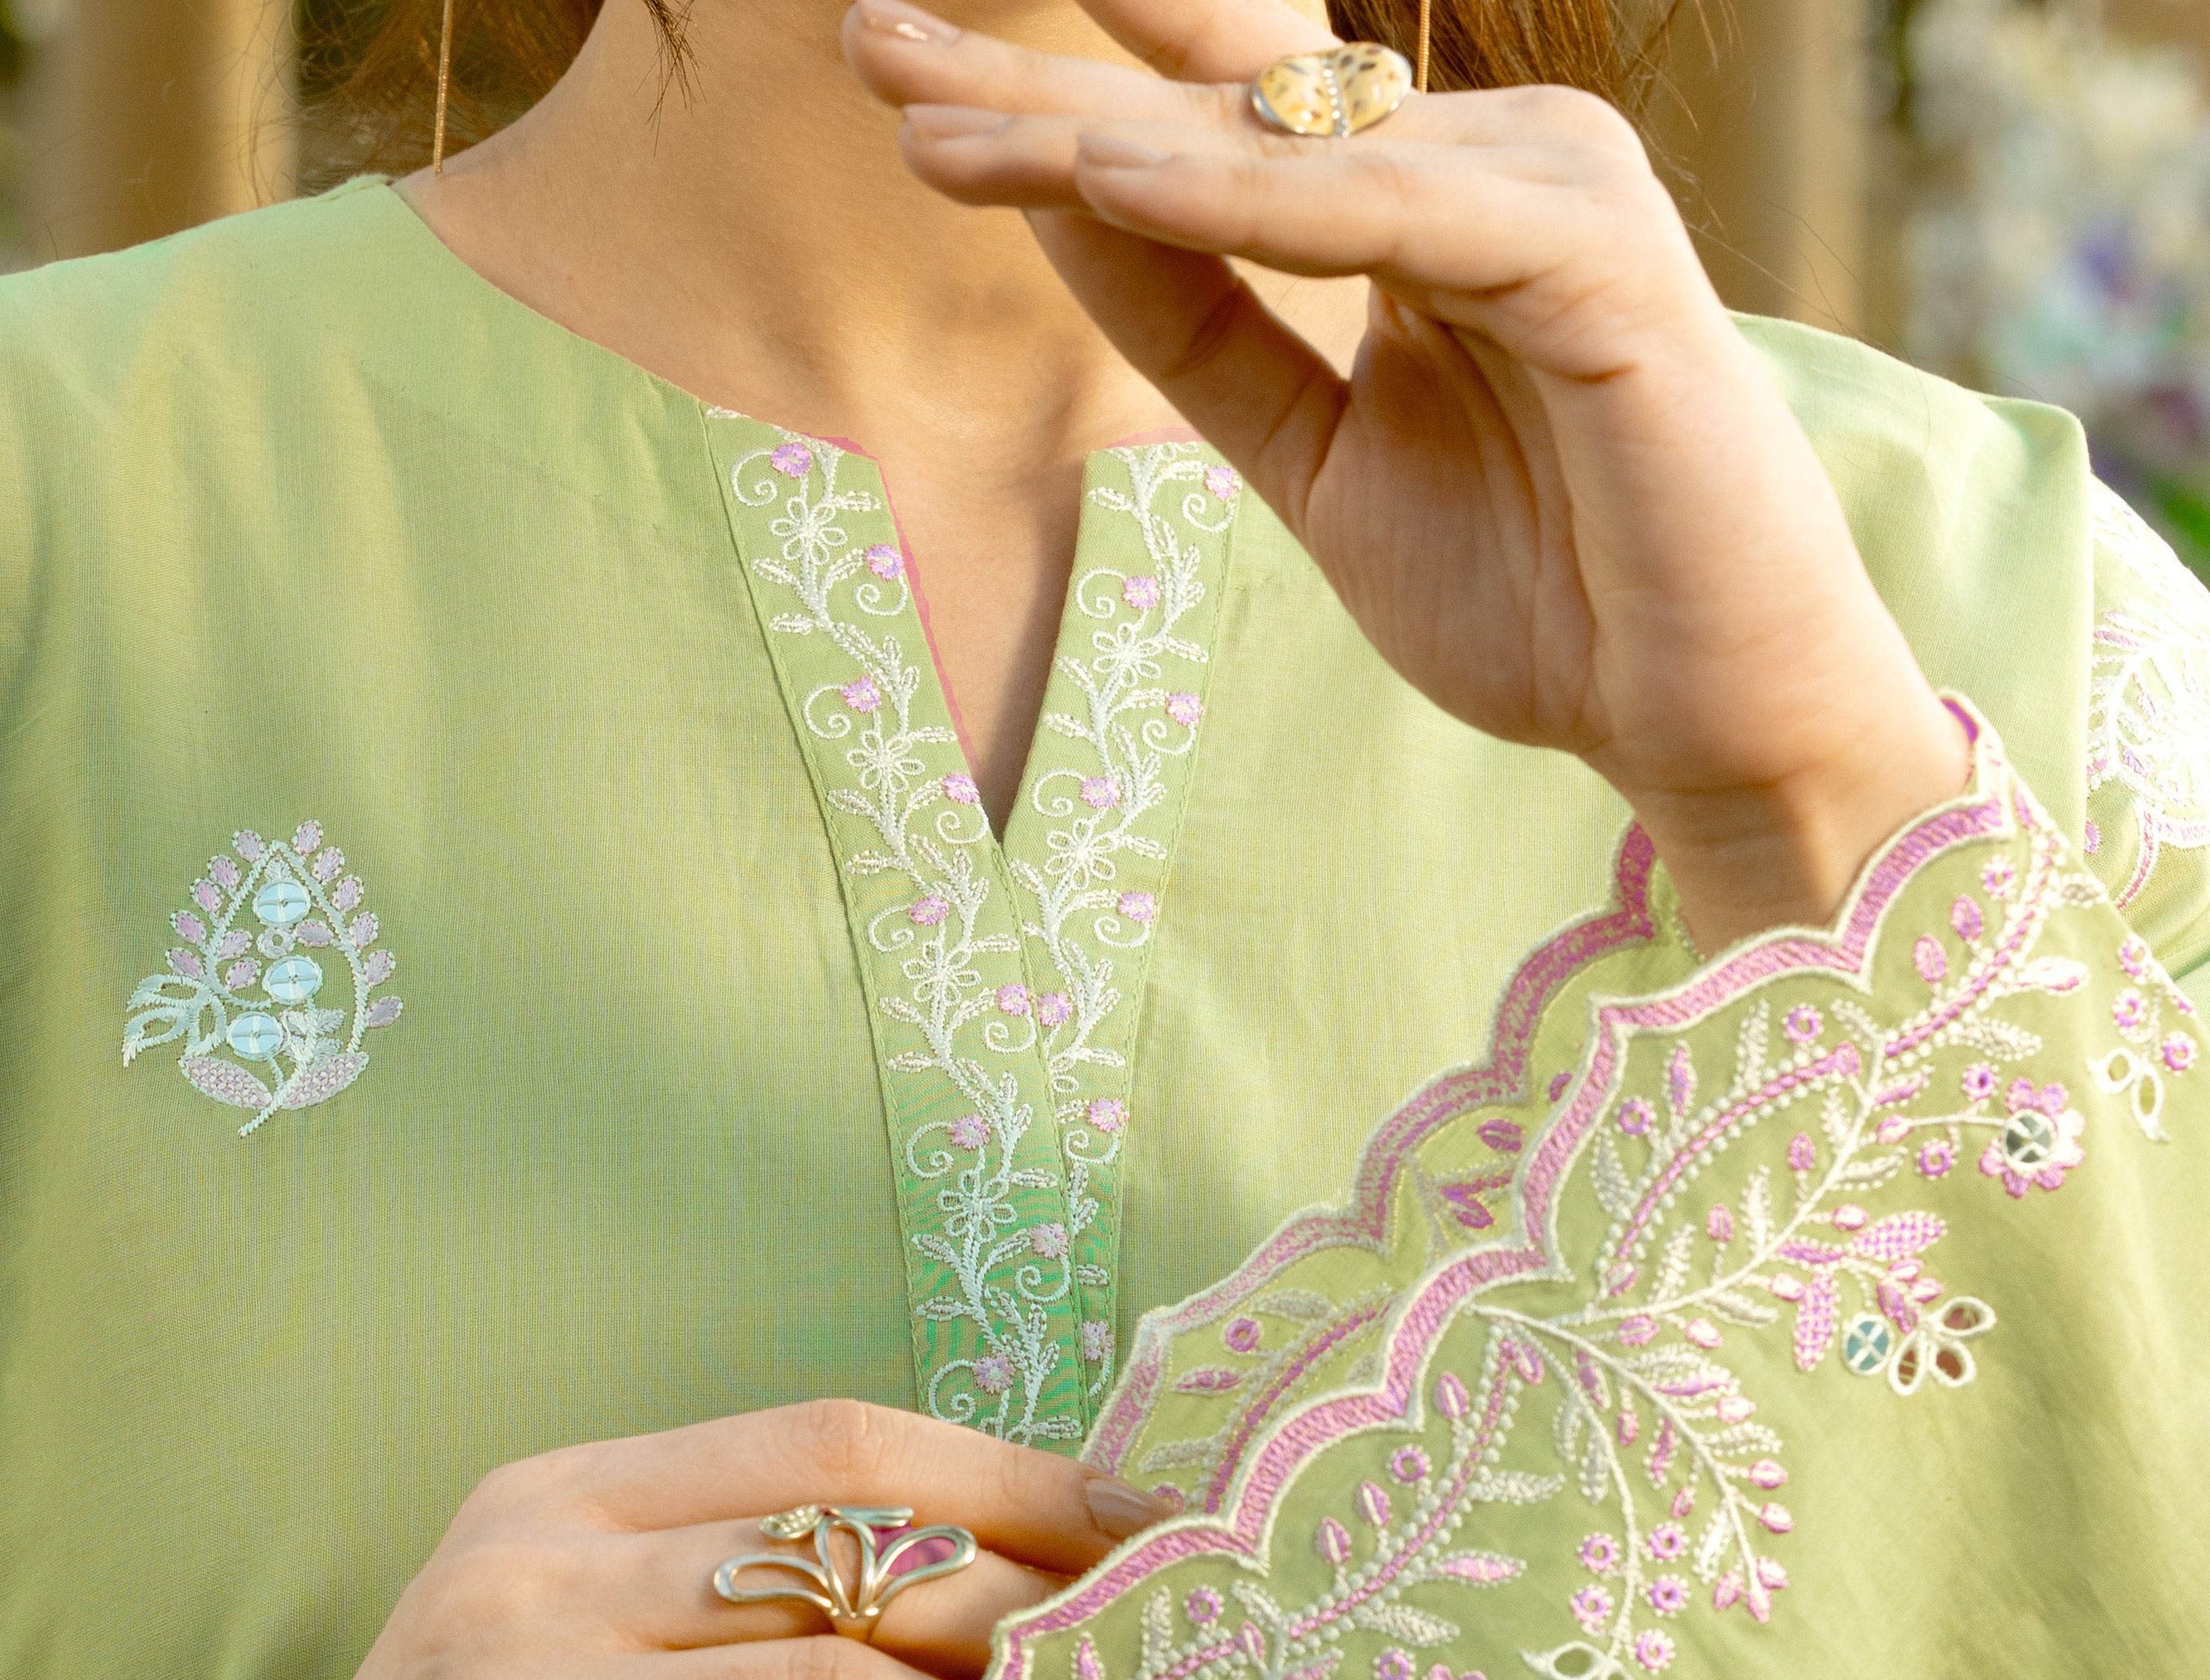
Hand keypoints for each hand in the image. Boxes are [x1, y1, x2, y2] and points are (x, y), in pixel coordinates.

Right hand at [125, 1401, 1160, 1679]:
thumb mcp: (569, 1674)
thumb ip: (736, 1630)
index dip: (1008, 1477)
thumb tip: (980, 1615)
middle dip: (1033, 1617)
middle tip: (1157, 1676)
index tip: (1145, 1529)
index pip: (827, 1444)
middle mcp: (533, 1588)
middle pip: (853, 1560)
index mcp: (551, 1504)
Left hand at [845, 0, 1969, 944]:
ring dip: (1102, 137)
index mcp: (1428, 201)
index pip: (1217, 121)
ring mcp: (1553, 197)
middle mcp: (1492, 161)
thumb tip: (1065, 207)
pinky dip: (1249, 202)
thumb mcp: (1320, 465)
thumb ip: (1207, 338)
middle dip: (1037, 80)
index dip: (1058, 90)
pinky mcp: (1598, 267)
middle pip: (1227, 109)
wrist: (1706, 719)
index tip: (897, 66)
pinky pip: (1387, 219)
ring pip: (1285, 153)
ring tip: (934, 132)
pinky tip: (1104, 183)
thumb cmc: (1546, 597)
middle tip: (865, 40)